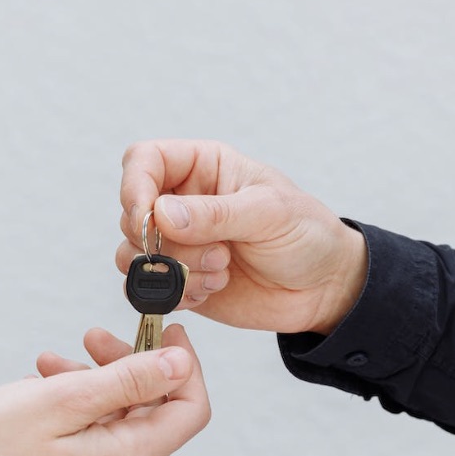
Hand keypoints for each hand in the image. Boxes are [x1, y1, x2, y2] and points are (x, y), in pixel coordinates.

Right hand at [0, 324, 208, 455]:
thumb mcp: (65, 399)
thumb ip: (129, 380)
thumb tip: (181, 362)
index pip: (190, 409)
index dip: (186, 366)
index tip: (166, 332)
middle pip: (153, 409)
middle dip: (128, 365)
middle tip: (92, 336)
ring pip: (120, 417)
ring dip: (95, 380)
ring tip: (51, 362)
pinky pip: (97, 435)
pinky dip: (80, 405)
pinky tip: (47, 386)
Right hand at [117, 140, 367, 334]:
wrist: (323, 288)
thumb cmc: (306, 235)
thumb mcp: (270, 212)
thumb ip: (216, 213)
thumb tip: (161, 214)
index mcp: (202, 168)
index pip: (143, 160)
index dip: (134, 186)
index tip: (147, 217)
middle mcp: (181, 203)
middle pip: (131, 214)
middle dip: (165, 242)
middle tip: (218, 254)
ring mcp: (178, 244)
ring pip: (133, 255)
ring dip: (173, 271)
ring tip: (220, 273)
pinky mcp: (178, 280)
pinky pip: (148, 289)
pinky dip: (175, 295)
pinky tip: (212, 291)